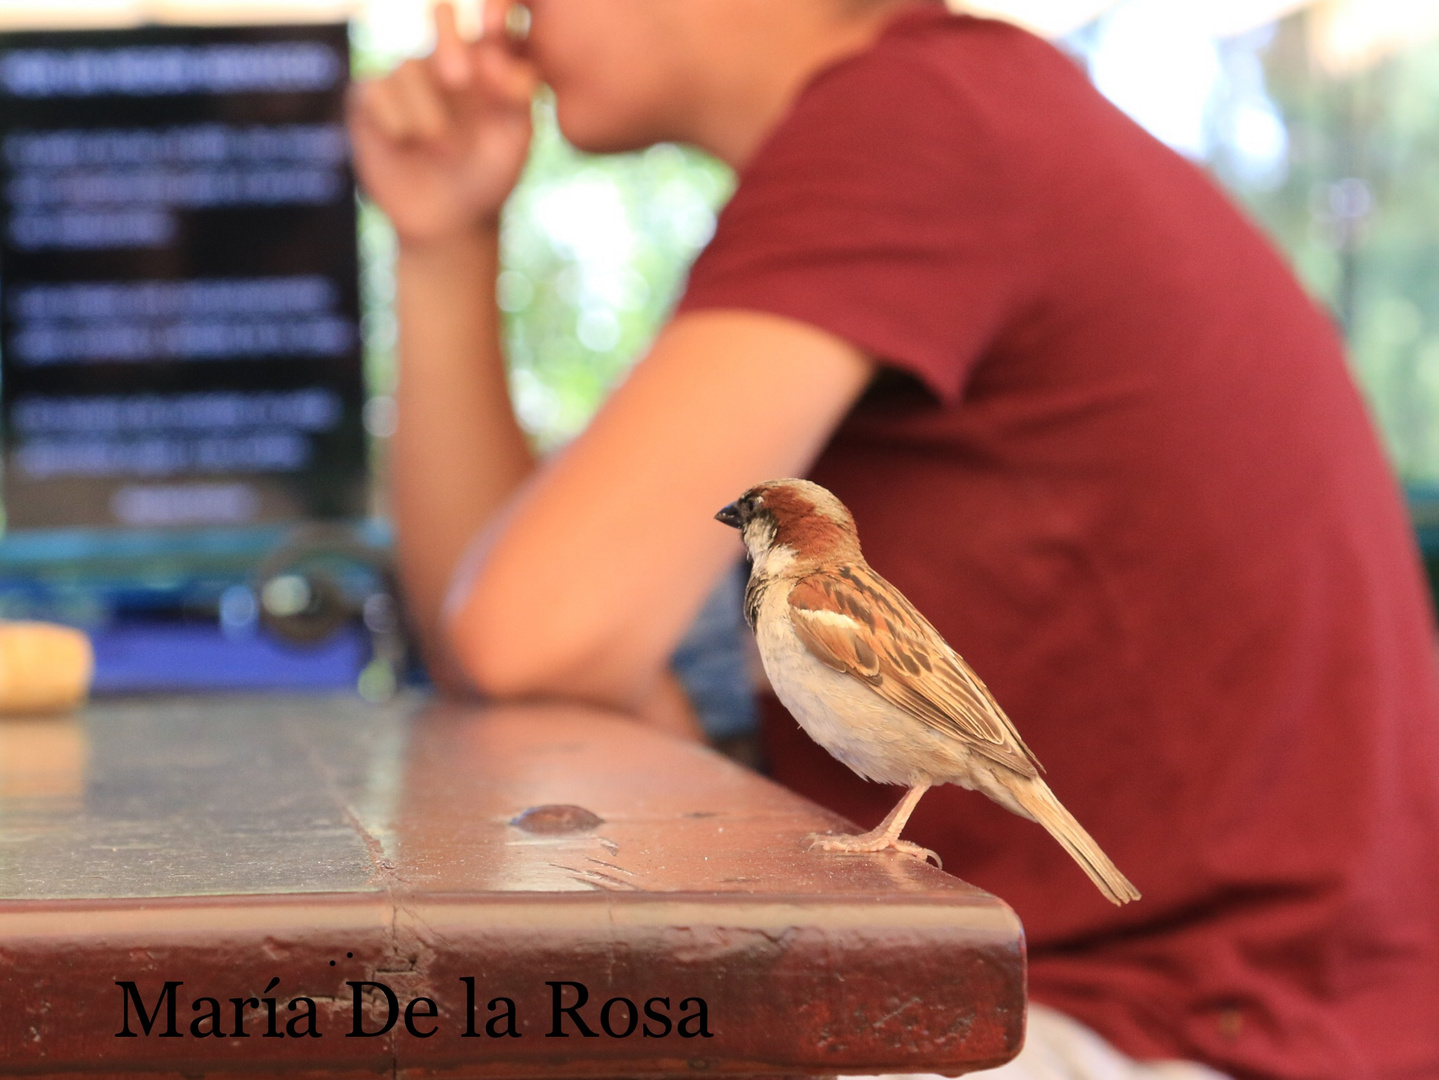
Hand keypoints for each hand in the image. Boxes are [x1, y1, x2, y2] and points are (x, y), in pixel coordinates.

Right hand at [348, 1, 538, 244]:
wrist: (451, 219)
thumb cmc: (490, 175)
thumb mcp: (515, 137)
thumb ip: (517, 94)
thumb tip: (495, 54)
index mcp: (487, 60)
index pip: (492, 17)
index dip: (493, 11)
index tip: (495, 20)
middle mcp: (445, 57)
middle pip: (442, 13)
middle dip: (449, 38)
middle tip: (460, 79)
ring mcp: (406, 75)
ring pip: (410, 66)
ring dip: (427, 111)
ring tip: (438, 144)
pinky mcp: (370, 97)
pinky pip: (376, 89)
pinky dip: (394, 120)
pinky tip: (405, 143)